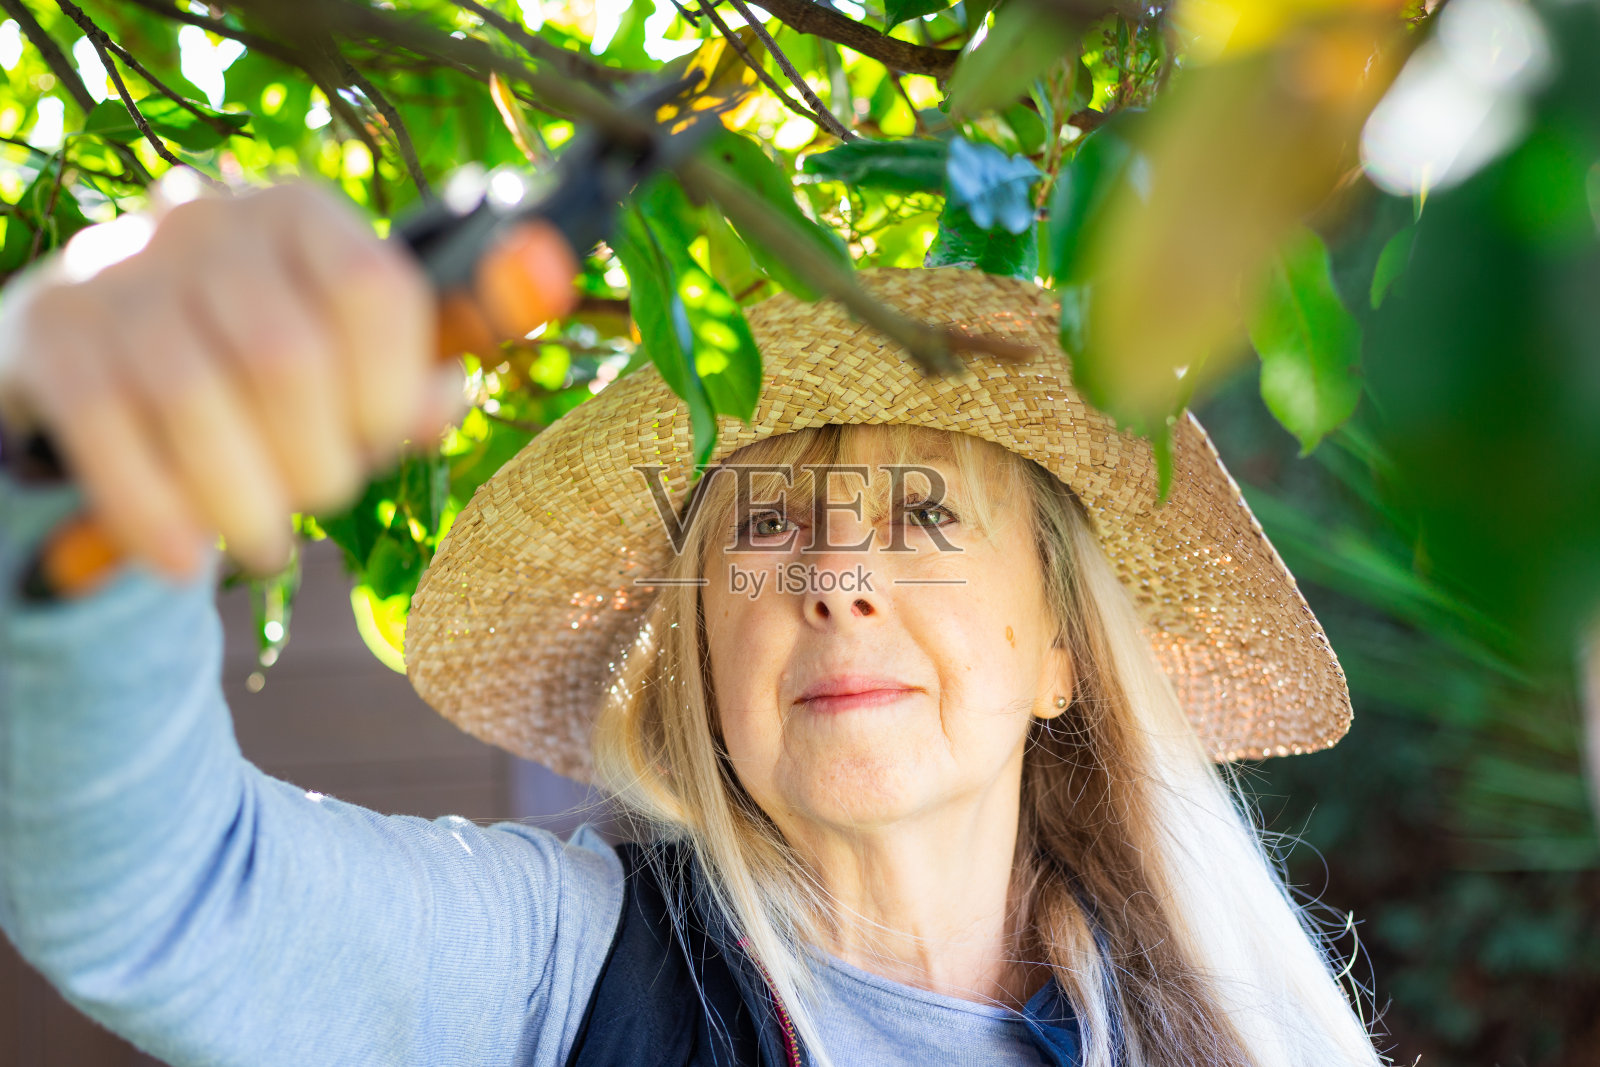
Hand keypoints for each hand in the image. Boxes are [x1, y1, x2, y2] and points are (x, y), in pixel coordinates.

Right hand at [0, 177, 575, 583]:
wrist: (100, 333)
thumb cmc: (252, 352)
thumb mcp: (339, 349)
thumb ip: (403, 380)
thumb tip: (445, 400)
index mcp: (302, 213)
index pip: (372, 288)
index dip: (390, 389)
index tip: (380, 445)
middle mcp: (210, 222)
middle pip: (286, 355)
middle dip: (316, 459)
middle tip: (318, 502)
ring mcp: (121, 268)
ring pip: (193, 397)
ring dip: (239, 499)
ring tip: (263, 543)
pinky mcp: (54, 329)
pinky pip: (106, 428)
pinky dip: (152, 509)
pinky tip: (181, 563)